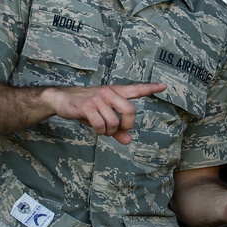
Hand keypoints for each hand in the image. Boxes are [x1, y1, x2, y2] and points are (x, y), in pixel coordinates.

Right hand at [47, 82, 166, 143]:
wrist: (62, 99)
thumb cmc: (86, 107)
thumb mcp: (103, 117)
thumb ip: (117, 129)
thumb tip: (128, 141)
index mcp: (115, 92)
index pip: (136, 89)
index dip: (150, 88)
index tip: (164, 86)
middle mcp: (109, 93)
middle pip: (130, 111)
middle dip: (126, 125)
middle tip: (118, 129)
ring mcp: (98, 99)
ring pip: (114, 122)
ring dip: (109, 132)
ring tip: (103, 129)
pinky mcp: (87, 106)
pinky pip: (101, 125)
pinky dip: (100, 132)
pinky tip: (95, 128)